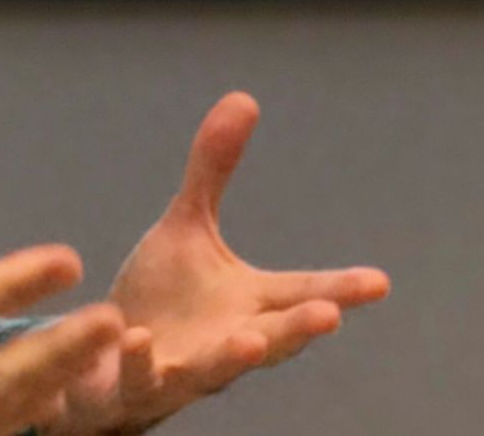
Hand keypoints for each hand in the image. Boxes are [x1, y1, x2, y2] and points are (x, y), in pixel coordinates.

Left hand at [55, 93, 390, 434]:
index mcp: (249, 304)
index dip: (340, 289)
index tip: (380, 282)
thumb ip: (213, 173)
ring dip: (234, 357)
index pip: (301, 293)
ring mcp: (184, 369)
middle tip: (331, 316)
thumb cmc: (162, 301)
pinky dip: (139, 360)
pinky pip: (139, 377)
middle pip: (274, 338)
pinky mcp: (136, 385)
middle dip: (300, 329)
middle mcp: (227, 341)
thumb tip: (244, 98)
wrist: (103, 365)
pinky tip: (135, 336)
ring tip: (252, 340)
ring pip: (216, 369)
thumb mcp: (185, 229)